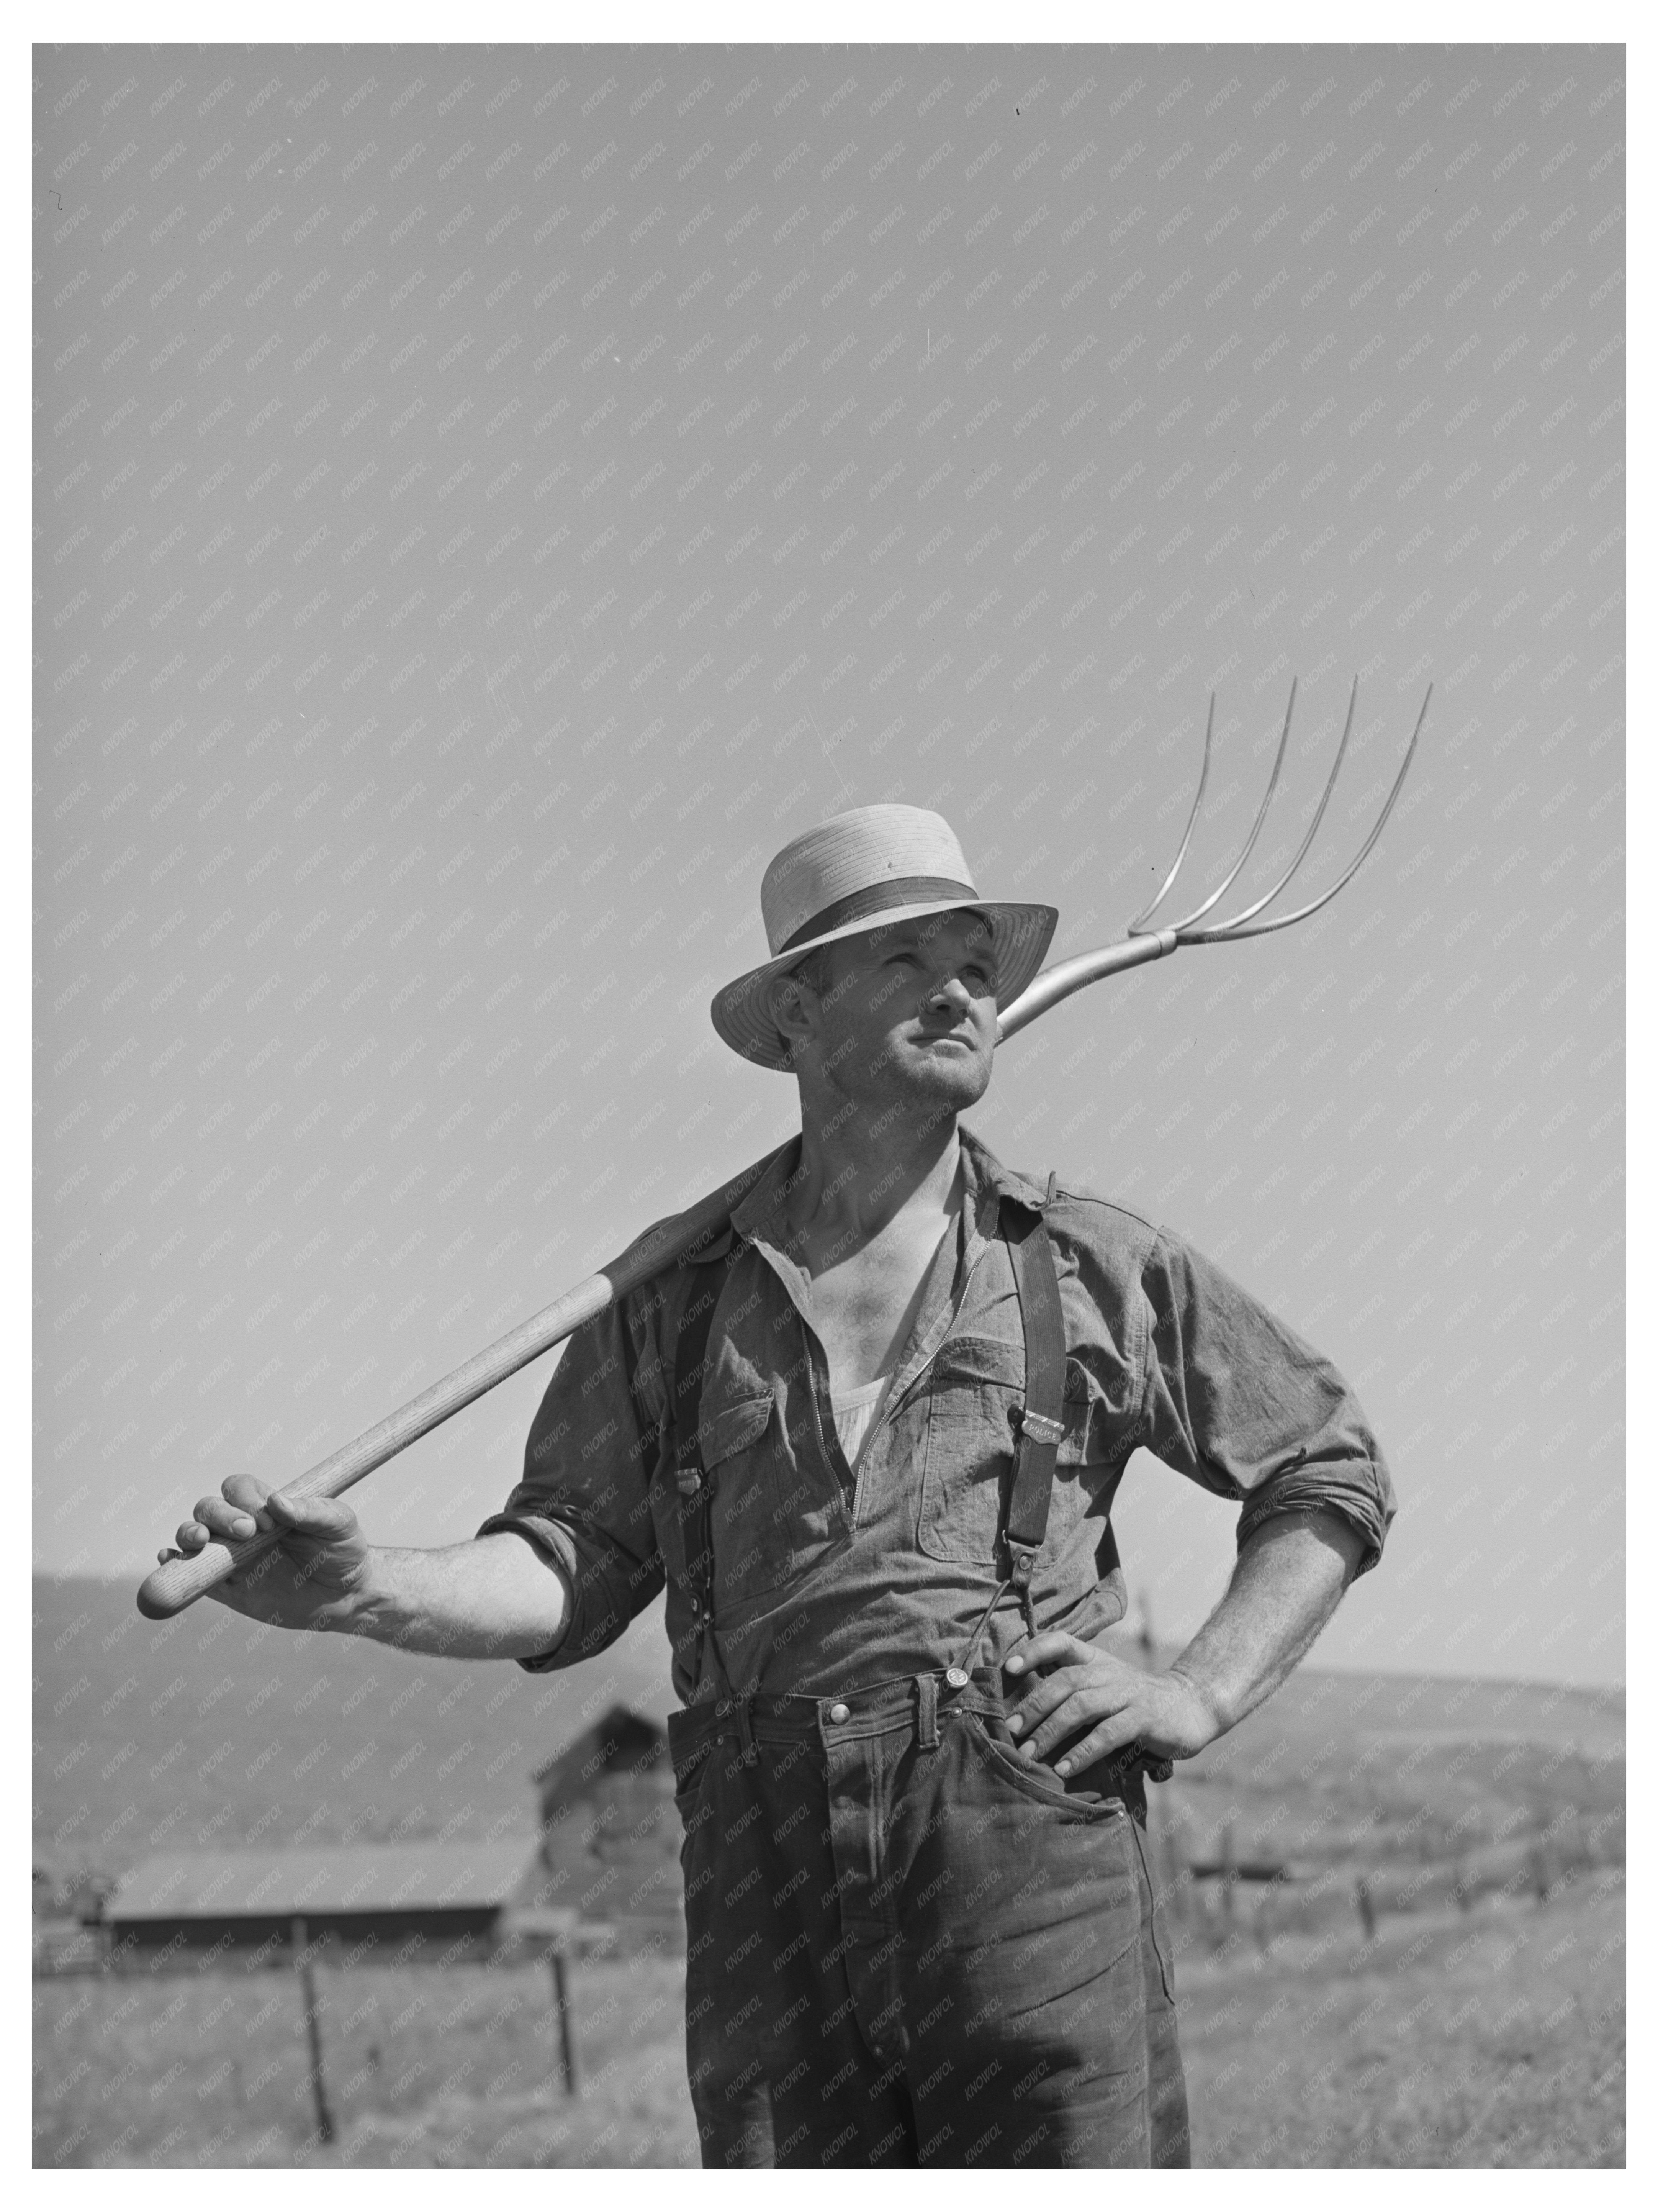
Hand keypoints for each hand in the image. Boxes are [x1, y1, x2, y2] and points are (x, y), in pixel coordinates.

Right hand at [161, 1473, 371, 1632]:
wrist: (347, 1596)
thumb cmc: (344, 1551)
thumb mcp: (339, 1524)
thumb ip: (312, 1511)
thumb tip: (277, 1502)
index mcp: (267, 1506)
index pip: (237, 1488)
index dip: (245, 1499)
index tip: (271, 1522)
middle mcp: (242, 1528)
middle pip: (209, 1508)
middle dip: (218, 1515)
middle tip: (248, 1533)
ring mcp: (231, 1557)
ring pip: (193, 1537)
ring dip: (189, 1534)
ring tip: (199, 1541)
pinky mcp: (227, 1588)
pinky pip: (193, 1576)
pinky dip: (175, 1565)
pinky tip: (169, 1560)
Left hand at [1002, 1631, 1221, 1773]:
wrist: (1191, 1706)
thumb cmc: (1135, 1701)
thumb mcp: (1105, 1686)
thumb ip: (1073, 1692)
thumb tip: (1024, 1713)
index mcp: (1096, 1660)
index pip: (1061, 1642)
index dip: (1034, 1651)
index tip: (1008, 1668)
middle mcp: (1109, 1672)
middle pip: (1064, 1681)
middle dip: (1033, 1705)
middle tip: (1011, 1730)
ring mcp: (1127, 1694)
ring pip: (1081, 1707)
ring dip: (1050, 1731)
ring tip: (1029, 1755)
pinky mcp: (1144, 1719)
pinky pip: (1107, 1735)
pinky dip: (1082, 1752)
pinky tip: (1065, 1768)